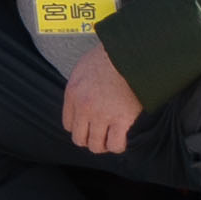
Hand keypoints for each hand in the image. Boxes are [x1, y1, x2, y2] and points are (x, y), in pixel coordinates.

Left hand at [53, 39, 140, 154]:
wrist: (131, 54)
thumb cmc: (110, 56)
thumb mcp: (83, 67)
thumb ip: (79, 86)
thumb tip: (79, 100)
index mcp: (73, 93)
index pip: (68, 124)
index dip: (79, 126)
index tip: (88, 125)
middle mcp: (85, 107)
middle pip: (79, 138)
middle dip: (89, 139)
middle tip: (100, 134)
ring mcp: (103, 115)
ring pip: (96, 145)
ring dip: (103, 144)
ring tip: (110, 137)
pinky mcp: (122, 120)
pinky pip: (115, 145)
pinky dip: (118, 145)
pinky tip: (122, 137)